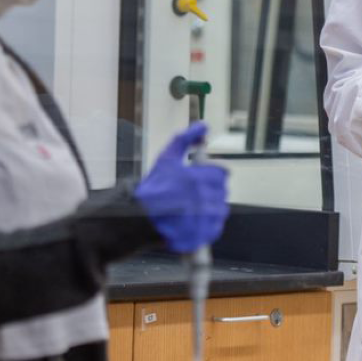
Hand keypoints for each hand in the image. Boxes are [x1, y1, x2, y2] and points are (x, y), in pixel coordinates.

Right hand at [134, 122, 229, 253]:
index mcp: (196, 179)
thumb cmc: (154, 187)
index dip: (212, 174)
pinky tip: (193, 219)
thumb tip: (204, 126)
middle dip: (210, 190)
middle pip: (222, 191)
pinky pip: (216, 226)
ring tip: (192, 207)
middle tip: (193, 193)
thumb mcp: (167, 157)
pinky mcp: (202, 235)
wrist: (140, 218)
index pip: (222, 174)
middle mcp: (202, 199)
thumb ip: (186, 138)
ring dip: (211, 206)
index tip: (201, 178)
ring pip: (221, 208)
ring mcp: (203, 219)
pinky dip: (208, 223)